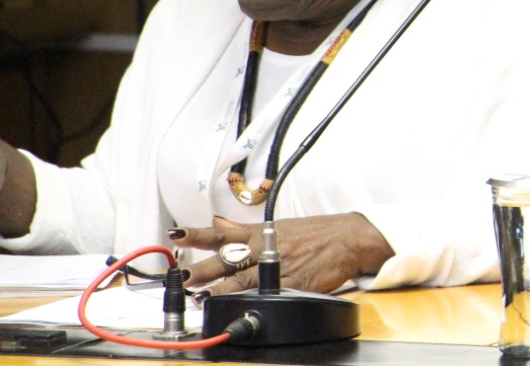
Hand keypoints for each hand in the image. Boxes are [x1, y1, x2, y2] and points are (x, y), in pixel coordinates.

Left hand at [173, 213, 393, 295]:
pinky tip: (238, 309)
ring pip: (241, 281)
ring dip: (220, 291)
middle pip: (227, 260)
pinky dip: (251, 302)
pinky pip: (267, 295)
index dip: (198, 234)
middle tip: (183, 276)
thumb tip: (218, 223)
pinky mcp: (292, 285)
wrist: (348, 239)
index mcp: (261, 233)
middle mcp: (265, 249)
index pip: (222, 233)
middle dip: (203, 269)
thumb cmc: (317, 232)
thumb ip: (244, 229)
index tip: (176, 234)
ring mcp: (278, 268)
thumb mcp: (277, 225)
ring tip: (200, 298)